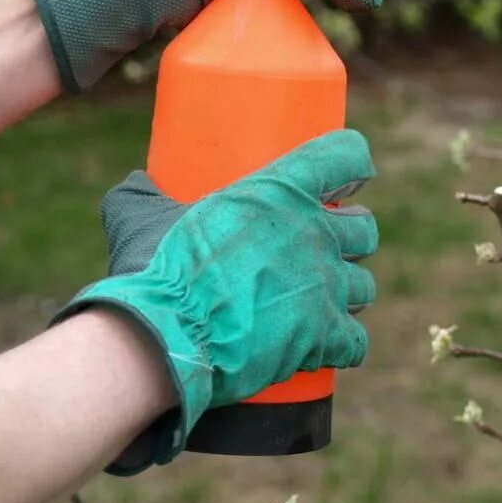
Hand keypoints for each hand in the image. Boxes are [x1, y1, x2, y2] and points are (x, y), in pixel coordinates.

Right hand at [56, 129, 378, 473]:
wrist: (164, 336)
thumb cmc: (156, 270)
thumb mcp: (143, 215)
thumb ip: (143, 194)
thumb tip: (137, 182)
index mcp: (281, 191)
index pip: (345, 155)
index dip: (352, 164)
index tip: (346, 179)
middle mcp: (315, 233)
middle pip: (364, 227)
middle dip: (350, 238)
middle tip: (322, 249)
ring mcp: (325, 285)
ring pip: (364, 284)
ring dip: (346, 293)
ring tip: (318, 301)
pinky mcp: (324, 335)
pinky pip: (357, 341)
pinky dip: (345, 346)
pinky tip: (329, 347)